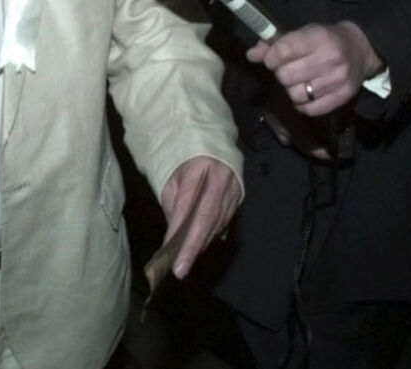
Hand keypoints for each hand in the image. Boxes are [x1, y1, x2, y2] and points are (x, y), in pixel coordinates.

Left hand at [158, 156, 240, 279]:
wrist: (211, 140)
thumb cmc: (185, 158)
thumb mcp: (171, 174)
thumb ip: (172, 202)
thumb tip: (173, 233)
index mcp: (201, 167)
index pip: (189, 205)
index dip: (180, 231)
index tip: (171, 252)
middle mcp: (222, 179)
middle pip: (207, 218)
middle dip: (193, 246)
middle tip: (181, 269)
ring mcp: (234, 188)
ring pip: (217, 223)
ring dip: (201, 243)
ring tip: (185, 259)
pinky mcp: (239, 196)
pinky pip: (224, 220)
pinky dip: (211, 234)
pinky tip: (199, 243)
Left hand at [246, 21, 380, 115]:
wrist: (360, 49)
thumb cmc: (323, 40)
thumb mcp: (301, 34)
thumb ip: (274, 44)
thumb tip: (251, 55)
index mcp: (318, 38)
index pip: (284, 51)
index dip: (271, 59)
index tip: (272, 60)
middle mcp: (331, 58)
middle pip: (286, 76)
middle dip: (281, 74)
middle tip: (288, 71)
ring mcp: (339, 79)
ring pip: (297, 95)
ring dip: (292, 90)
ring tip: (298, 82)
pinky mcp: (344, 96)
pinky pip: (310, 109)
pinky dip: (303, 105)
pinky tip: (306, 94)